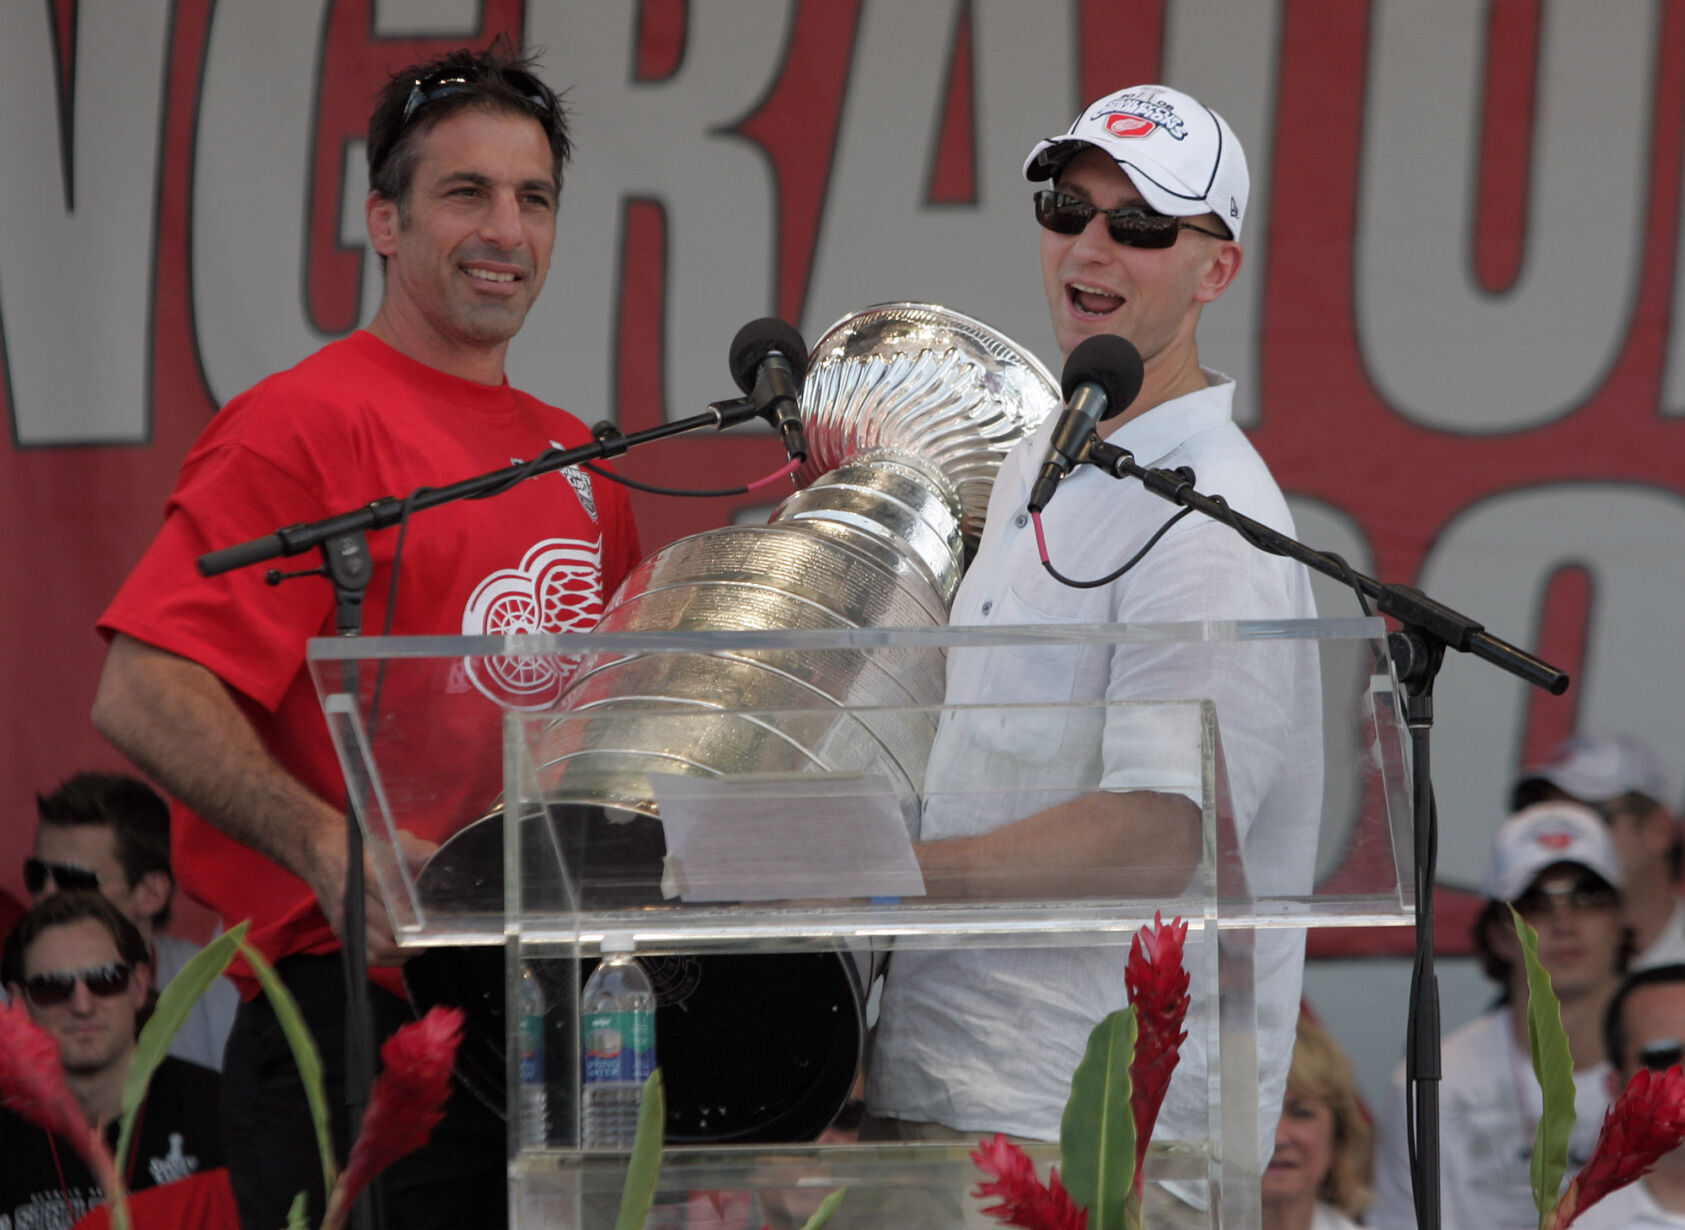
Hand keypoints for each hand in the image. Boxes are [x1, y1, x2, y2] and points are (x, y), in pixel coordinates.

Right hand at [306, 827, 438, 966]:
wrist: (321, 853)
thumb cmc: (362, 846)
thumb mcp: (391, 840)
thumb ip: (417, 851)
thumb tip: (437, 859)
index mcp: (367, 875)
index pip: (395, 906)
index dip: (416, 918)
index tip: (432, 921)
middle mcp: (353, 900)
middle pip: (388, 932)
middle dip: (413, 939)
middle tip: (431, 936)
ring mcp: (344, 918)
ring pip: (377, 949)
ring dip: (401, 953)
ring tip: (418, 946)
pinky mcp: (339, 930)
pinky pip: (364, 954)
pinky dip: (385, 959)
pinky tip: (399, 952)